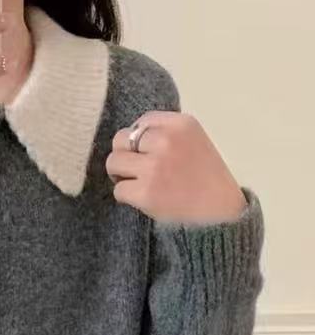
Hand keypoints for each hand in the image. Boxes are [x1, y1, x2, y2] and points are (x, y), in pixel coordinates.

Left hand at [106, 111, 247, 224]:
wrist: (221, 213)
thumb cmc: (206, 179)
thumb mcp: (194, 141)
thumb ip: (166, 134)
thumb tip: (130, 137)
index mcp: (181, 124)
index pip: (142, 121)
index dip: (138, 138)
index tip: (146, 153)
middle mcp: (166, 141)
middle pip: (121, 139)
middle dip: (124, 155)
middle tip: (135, 170)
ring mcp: (154, 167)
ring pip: (113, 162)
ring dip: (120, 175)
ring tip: (135, 183)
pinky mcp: (146, 193)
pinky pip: (118, 190)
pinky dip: (126, 196)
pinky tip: (141, 199)